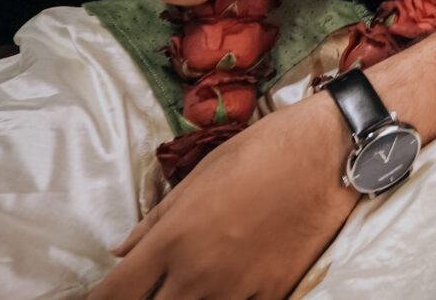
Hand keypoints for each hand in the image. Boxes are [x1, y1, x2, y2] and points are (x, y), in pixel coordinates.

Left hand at [88, 91, 357, 299]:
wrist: (332, 151)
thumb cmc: (264, 150)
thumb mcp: (201, 174)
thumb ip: (157, 218)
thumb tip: (121, 249)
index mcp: (172, 238)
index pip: (113, 294)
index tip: (103, 298)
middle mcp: (197, 273)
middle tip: (150, 288)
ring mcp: (237, 288)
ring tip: (189, 287)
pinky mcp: (273, 293)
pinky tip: (226, 289)